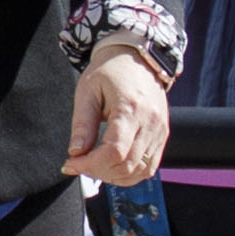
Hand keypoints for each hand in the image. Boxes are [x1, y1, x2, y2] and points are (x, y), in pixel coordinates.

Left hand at [64, 43, 168, 186]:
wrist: (138, 59)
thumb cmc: (110, 71)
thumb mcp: (88, 91)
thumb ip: (82, 124)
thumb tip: (75, 153)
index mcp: (130, 108)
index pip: (114, 152)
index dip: (91, 165)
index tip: (71, 163)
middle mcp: (150, 123)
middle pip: (127, 166)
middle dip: (98, 172)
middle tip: (79, 163)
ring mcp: (160, 131)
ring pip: (139, 172)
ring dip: (114, 176)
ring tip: (95, 165)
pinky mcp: (163, 136)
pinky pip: (149, 167)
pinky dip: (130, 174)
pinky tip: (112, 166)